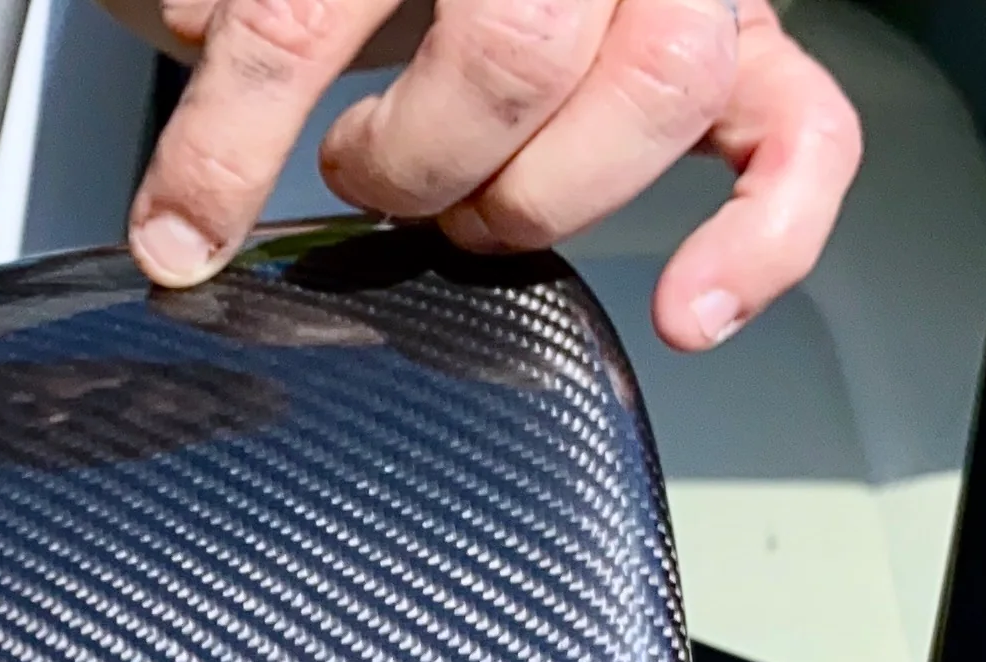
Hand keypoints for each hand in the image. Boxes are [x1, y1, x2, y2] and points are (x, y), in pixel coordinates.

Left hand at [120, 0, 859, 349]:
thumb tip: (189, 212)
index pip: (313, 5)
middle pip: (517, 51)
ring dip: (538, 192)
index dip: (232, 134)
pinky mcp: (746, 49)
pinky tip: (690, 308)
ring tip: (462, 208)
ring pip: (660, 88)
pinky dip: (761, 240)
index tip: (180, 230)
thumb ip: (228, 17)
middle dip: (414, 157)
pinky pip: (805, 140)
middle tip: (360, 172)